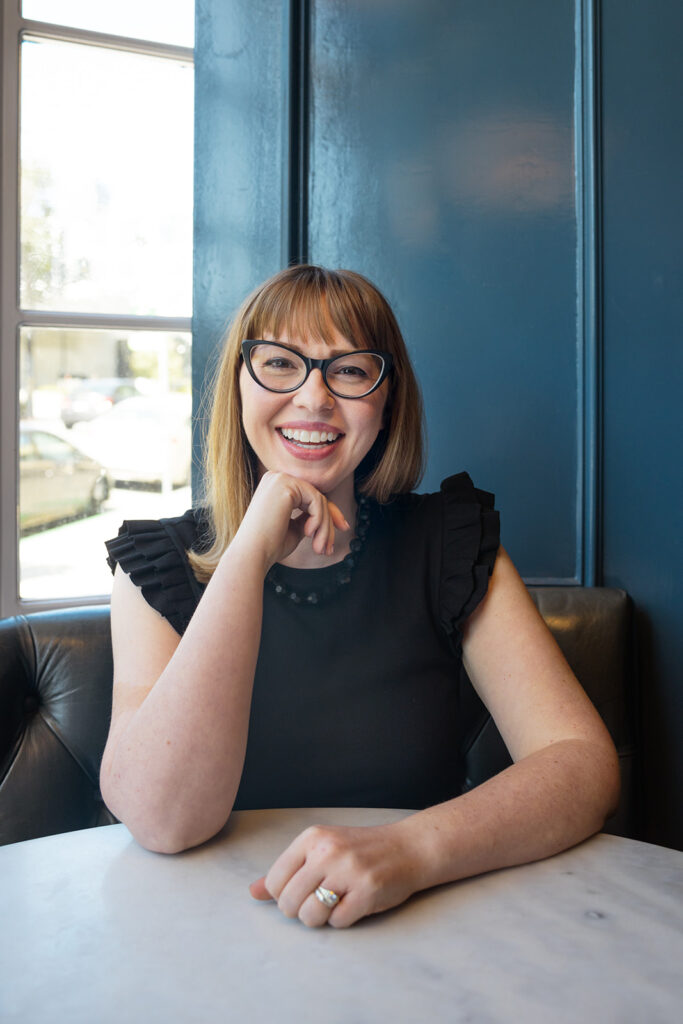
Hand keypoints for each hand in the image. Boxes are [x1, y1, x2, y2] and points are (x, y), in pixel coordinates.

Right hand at [232, 471, 349, 568]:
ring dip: (325, 527)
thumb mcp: (294, 528)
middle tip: (330, 549)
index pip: (310, 496)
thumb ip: (307, 517)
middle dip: (329, 523)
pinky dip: (319, 520)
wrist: (252, 554)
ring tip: (320, 548)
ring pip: (319, 500)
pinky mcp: (286, 484)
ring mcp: (280, 479)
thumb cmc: (270, 546)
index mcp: (275, 486)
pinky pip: (317, 500)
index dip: (329, 513)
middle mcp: (276, 477)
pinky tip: (308, 534)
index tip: (343, 529)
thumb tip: (326, 514)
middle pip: (316, 497)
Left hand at [249, 822, 419, 927]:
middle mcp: (328, 851)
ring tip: (334, 904)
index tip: (301, 892)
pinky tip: (354, 904)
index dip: (284, 896)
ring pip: (310, 915)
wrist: (407, 848)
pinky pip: (337, 922)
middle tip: (318, 902)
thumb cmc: (359, 851)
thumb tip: (252, 892)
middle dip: (300, 911)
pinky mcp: (367, 891)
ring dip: (320, 919)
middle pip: (289, 902)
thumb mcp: (321, 850)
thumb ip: (287, 871)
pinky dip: (343, 920)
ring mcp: (348, 870)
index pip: (275, 881)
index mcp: (312, 837)